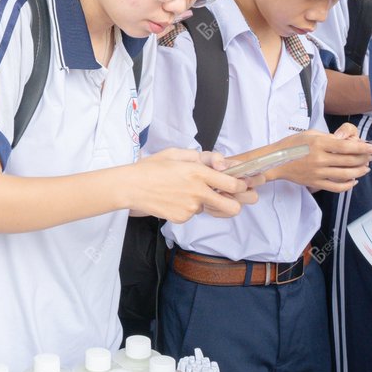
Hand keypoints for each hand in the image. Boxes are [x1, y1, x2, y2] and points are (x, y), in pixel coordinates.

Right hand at [127, 148, 258, 222]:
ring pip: (209, 209)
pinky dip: (187, 208)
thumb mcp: (176, 153)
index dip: (240, 186)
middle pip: (232, 207)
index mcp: (198, 172)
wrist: (130, 186)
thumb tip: (219, 164)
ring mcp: (190, 208)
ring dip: (204, 203)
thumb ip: (200, 157)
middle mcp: (197, 191)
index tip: (239, 185)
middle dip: (235, 204)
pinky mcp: (181, 218)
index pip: (232, 184)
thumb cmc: (152, 167)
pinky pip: (192, 214)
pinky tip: (173, 199)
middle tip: (226, 198)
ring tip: (187, 194)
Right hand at [271, 127, 371, 191]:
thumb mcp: (310, 134)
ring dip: (359, 171)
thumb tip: (348, 143)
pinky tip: (353, 181)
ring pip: (346, 174)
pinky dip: (348, 185)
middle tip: (370, 157)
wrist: (276, 160)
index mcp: (319, 143)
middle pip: (349, 160)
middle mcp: (320, 159)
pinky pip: (336, 187)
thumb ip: (329, 138)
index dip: (362, 148)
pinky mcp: (315, 183)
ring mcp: (318, 172)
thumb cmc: (292, 144)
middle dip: (363, 159)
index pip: (347, 147)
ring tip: (365, 168)